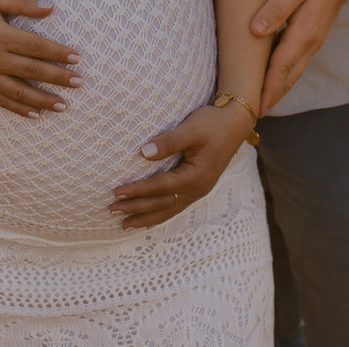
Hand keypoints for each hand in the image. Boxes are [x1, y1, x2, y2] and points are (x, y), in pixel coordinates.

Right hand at [0, 0, 83, 118]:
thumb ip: (21, 2)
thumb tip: (49, 7)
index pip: (36, 47)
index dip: (58, 53)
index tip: (76, 58)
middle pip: (32, 71)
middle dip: (58, 78)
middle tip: (79, 83)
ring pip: (19, 91)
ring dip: (43, 99)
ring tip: (63, 105)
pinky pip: (1, 101)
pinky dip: (19, 108)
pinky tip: (35, 113)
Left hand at [109, 102, 253, 228]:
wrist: (235, 123)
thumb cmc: (213, 123)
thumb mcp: (190, 129)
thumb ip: (168, 142)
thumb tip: (144, 153)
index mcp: (196, 176)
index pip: (160, 187)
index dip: (138, 190)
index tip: (117, 192)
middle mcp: (198, 189)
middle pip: (162, 203)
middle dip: (136, 208)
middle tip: (112, 210)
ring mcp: (200, 190)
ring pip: (169, 210)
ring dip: (146, 217)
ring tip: (125, 225)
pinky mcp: (199, 187)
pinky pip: (176, 206)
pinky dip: (160, 215)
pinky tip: (149, 221)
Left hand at [251, 0, 348, 111]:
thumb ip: (275, 8)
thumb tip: (256, 31)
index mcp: (304, 33)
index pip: (281, 66)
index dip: (268, 88)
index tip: (256, 107)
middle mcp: (310, 44)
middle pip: (288, 77)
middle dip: (272, 96)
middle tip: (253, 115)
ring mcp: (312, 43)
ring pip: (293, 73)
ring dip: (279, 89)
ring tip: (262, 103)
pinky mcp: (311, 39)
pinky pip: (296, 63)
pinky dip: (284, 76)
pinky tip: (274, 78)